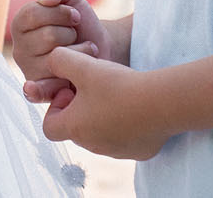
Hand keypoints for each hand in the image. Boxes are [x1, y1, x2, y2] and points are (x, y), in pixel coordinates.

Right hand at [11, 0, 108, 81]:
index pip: (34, 13)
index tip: (75, 15)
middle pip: (48, 36)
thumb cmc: (80, 22)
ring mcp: (31, 72)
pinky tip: (73, 75)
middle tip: (76, 36)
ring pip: (57, 58)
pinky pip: (52, 86)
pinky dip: (68, 78)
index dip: (61, 12)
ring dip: (80, 51)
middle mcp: (20, 50)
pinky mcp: (44, 92)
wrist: (101, 49)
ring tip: (82, 51)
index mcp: (21, 24)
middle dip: (71, 33)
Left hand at [36, 46, 167, 160]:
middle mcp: (93, 146)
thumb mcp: (83, 65)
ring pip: (99, 133)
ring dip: (102, 115)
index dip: (56, 106)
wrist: (163, 103)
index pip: (49, 126)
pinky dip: (124, 123)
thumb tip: (52, 62)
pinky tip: (135, 105)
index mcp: (75, 129)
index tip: (73, 89)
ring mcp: (117, 151)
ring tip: (116, 93)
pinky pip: (124, 138)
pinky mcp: (139, 151)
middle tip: (95, 87)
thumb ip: (59, 60)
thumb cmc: (119, 86)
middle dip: (80, 107)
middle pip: (75, 128)